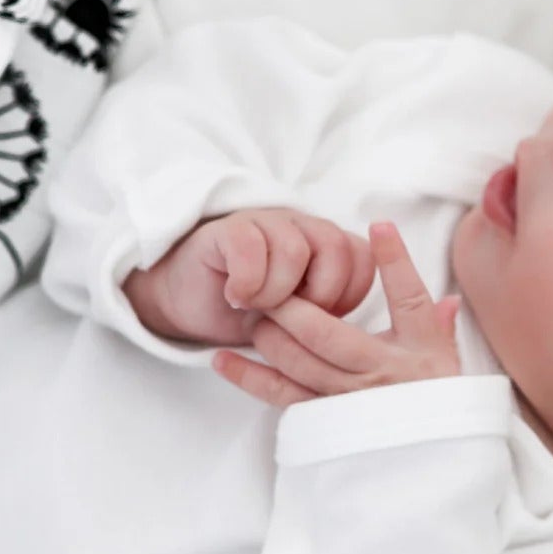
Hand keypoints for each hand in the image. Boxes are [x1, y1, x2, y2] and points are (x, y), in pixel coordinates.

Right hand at [123, 207, 375, 347]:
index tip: (322, 318)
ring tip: (258, 309)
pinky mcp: (227, 229)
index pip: (361, 256)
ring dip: (278, 291)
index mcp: (323, 243)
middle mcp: (298, 226)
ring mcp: (263, 222)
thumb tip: (356, 331)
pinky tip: (236, 297)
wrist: (190, 301)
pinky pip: (250, 245)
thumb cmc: (251, 313)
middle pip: (334, 246)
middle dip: (319, 294)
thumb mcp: (300, 318)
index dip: (349, 294)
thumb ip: (331, 309)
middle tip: (291, 318)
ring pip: (294, 247)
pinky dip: (248, 282)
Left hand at [212, 221, 462, 406]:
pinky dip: (249, 377)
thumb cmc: (437, 403)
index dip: (395, 263)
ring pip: (299, 362)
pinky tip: (223, 358)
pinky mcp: (324, 423)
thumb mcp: (448, 362)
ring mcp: (349, 402)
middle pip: (328, 334)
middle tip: (268, 282)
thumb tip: (447, 295)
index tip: (378, 227)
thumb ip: (440, 325)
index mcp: (416, 353)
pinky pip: (282, 397)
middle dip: (292, 305)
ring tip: (248, 310)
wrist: (433, 463)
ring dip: (269, 333)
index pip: (409, 301)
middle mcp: (381, 376)